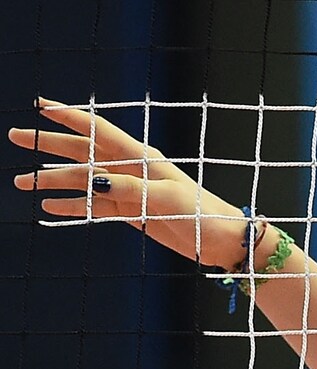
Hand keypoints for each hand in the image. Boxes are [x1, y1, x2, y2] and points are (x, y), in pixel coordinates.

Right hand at [11, 98, 253, 267]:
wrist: (222, 240)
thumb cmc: (203, 214)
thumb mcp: (167, 199)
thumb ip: (130, 188)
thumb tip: (93, 181)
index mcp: (142, 158)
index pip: (98, 129)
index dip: (69, 116)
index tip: (40, 106)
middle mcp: (131, 170)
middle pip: (82, 151)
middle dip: (48, 144)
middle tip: (16, 137)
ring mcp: (129, 191)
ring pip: (83, 181)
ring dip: (53, 181)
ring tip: (22, 183)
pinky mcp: (132, 213)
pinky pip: (95, 207)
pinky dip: (73, 206)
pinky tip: (50, 207)